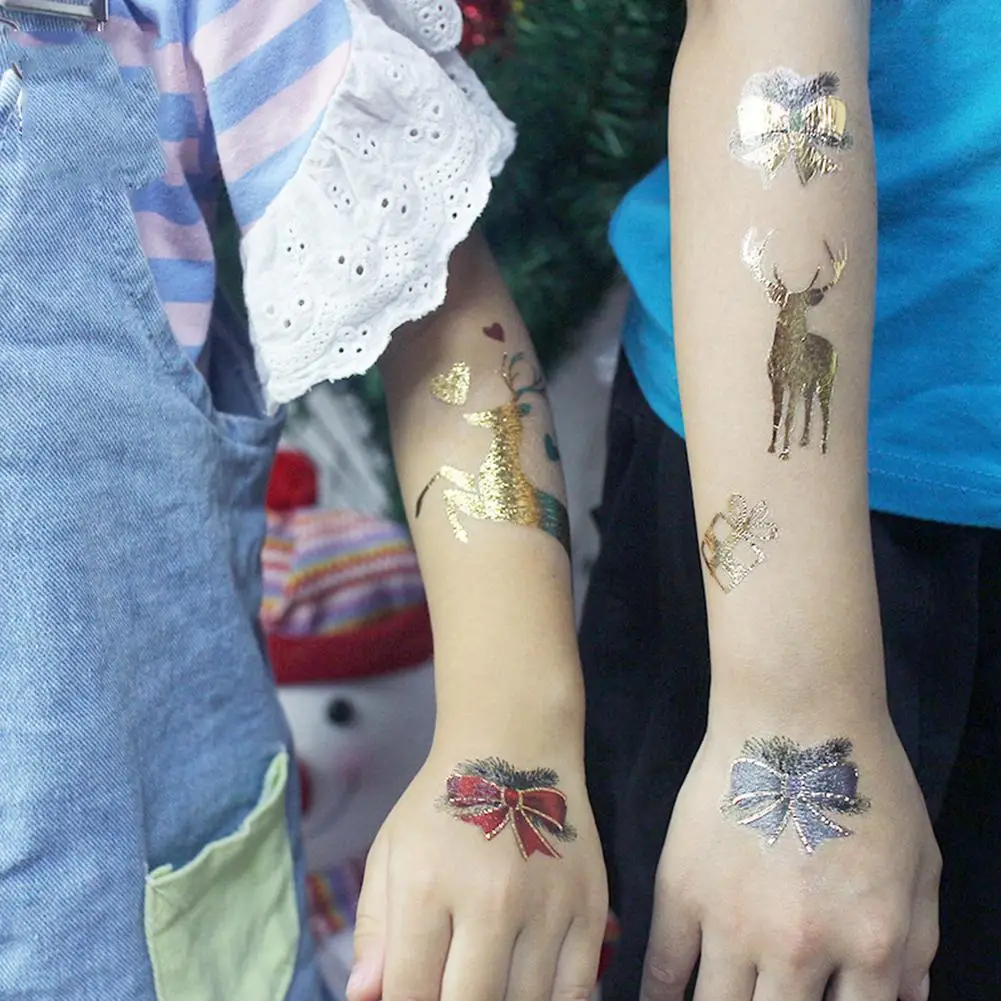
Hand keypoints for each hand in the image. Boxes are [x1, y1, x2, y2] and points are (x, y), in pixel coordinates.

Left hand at [346, 740, 607, 1000]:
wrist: (515, 746)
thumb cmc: (444, 805)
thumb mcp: (391, 853)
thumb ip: (374, 929)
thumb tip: (364, 997)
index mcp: (427, 884)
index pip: (411, 993)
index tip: (411, 998)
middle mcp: (490, 899)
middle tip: (451, 989)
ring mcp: (547, 906)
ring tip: (485, 981)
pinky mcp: (591, 907)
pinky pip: (576, 993)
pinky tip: (527, 990)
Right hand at [641, 711, 940, 1000]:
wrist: (793, 716)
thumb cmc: (865, 780)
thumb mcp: (920, 862)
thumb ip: (920, 942)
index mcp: (869, 946)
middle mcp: (800, 950)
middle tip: (771, 997)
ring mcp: (733, 922)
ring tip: (724, 999)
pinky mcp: (681, 890)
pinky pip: (662, 967)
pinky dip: (661, 994)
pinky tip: (664, 1000)